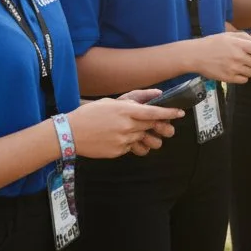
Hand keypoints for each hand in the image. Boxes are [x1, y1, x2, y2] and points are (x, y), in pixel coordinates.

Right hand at [67, 95, 183, 158]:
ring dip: (143, 135)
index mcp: (125, 110)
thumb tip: (151, 98)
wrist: (70, 133)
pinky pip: (131, 147)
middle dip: (158, 125)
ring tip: (136, 133)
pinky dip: (129, 143)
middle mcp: (127, 126)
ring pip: (142, 138)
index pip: (153, 112)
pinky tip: (117, 138)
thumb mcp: (111, 102)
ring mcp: (123, 140)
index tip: (179, 113)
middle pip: (150, 126)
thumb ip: (132, 101)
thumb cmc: (90, 114)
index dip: (168, 113)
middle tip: (164, 125)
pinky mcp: (118, 151)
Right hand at [191, 31, 250, 83]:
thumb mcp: (229, 36)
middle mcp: (239, 57)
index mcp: (240, 45)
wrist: (195, 55)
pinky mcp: (229, 78)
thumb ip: (245, 38)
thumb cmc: (212, 43)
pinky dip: (243, 76)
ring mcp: (234, 69)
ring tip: (242, 63)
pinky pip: (244, 80)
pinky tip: (235, 70)